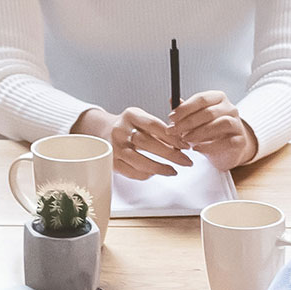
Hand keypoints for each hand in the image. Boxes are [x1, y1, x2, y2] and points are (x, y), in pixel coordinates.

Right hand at [74, 106, 193, 178]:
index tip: (186, 146)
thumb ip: (161, 128)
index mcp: (131, 115)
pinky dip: (145, 174)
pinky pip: (130, 172)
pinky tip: (155, 173)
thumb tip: (183, 142)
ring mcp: (113, 147)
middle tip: (186, 161)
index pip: (154, 125)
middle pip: (148, 143)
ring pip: (138, 160)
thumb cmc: (130, 127)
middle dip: (170, 154)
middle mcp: (120, 130)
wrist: (104, 131)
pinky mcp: (111, 162)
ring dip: (159, 168)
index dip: (172, 137)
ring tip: (173, 171)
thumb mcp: (143, 119)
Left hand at [164, 90, 256, 168]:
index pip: (202, 99)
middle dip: (188, 122)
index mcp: (218, 98)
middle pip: (209, 112)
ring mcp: (237, 124)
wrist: (226, 150)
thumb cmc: (209, 132)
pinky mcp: (240, 141)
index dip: (185, 108)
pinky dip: (209, 145)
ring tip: (185, 139)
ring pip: (221, 124)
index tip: (171, 117)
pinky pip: (226, 142)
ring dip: (200, 132)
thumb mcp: (195, 120)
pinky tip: (196, 149)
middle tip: (174, 130)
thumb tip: (172, 99)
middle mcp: (230, 108)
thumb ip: (186, 111)